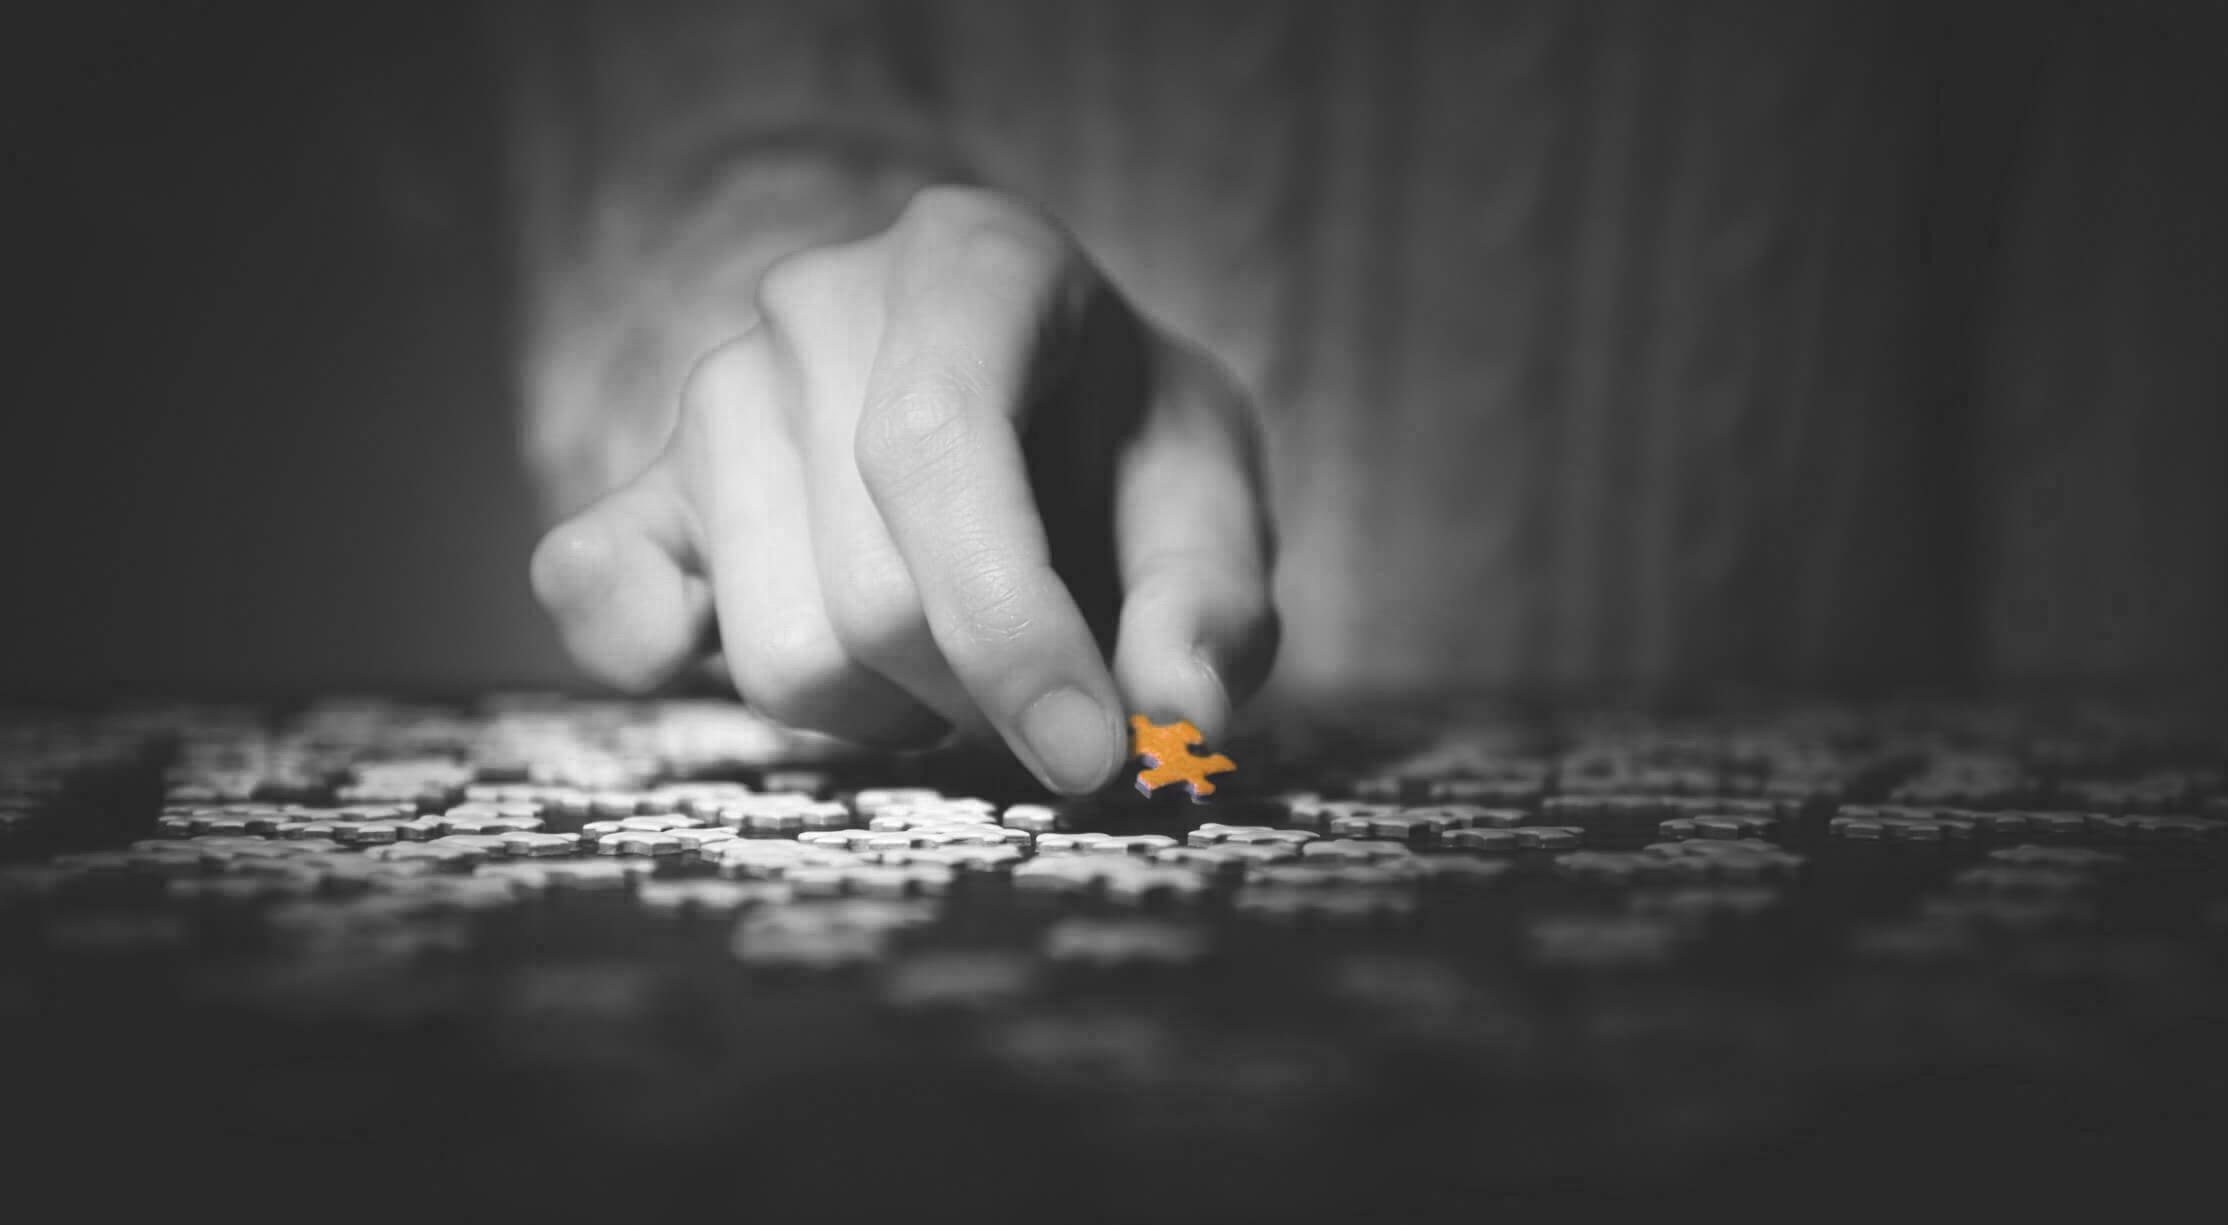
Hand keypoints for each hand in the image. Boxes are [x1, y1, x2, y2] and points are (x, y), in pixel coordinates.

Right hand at [530, 186, 1277, 792]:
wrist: (1035, 409)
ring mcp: (712, 392)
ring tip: (948, 650)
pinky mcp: (641, 489)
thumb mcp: (1208, 500)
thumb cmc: (1121, 452)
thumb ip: (1207, 602)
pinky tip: (780, 645)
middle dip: (977, 693)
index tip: (1090, 758)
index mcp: (970, 259)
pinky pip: (596, 595)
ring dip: (887, 711)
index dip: (1010, 627)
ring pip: (777, 655)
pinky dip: (670, 657)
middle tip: (1044, 678)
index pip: (938, 446)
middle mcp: (817, 304)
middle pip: (869, 595)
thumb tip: (1174, 718)